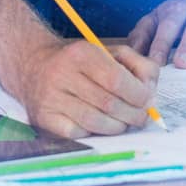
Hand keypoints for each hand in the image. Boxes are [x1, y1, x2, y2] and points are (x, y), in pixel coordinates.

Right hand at [16, 40, 159, 138]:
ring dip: (117, 127)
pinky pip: (78, 133)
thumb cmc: (80, 63)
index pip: (116, 79)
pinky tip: (100, 126)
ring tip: (124, 123)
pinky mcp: (44, 118)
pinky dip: (95, 133)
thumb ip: (138, 65)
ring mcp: (50, 98)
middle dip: (132, 115)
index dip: (138, 94)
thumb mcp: (109, 52)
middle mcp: (62, 74)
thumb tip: (151, 90)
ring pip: (95, 122)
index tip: (148, 101)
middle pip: (109, 103)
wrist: (34, 67)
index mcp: (81, 53)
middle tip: (141, 117)